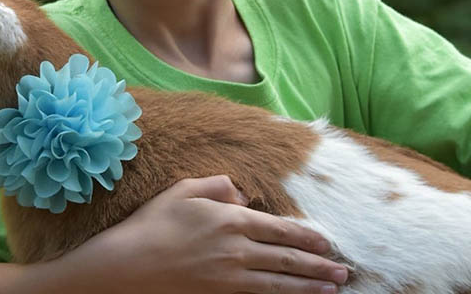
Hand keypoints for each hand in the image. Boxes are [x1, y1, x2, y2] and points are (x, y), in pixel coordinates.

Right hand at [77, 175, 348, 293]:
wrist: (128, 264)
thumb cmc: (153, 223)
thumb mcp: (183, 190)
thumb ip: (218, 186)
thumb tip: (242, 196)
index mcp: (230, 219)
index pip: (279, 228)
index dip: (306, 236)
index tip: (327, 242)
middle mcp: (236, 249)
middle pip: (287, 258)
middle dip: (318, 266)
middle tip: (342, 271)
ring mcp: (229, 277)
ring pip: (279, 283)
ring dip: (308, 286)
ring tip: (331, 289)